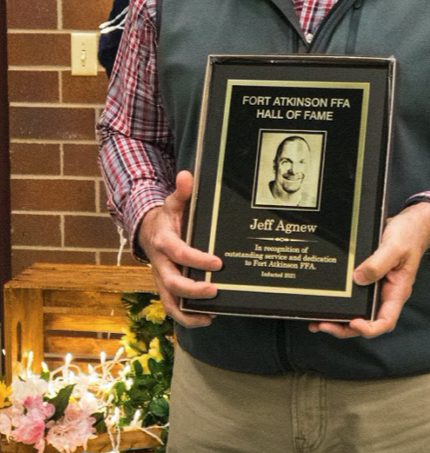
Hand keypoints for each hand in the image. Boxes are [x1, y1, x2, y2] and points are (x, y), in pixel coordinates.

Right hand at [137, 170, 222, 327]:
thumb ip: (181, 191)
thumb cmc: (166, 218)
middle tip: (215, 290)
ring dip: (188, 311)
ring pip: (169, 302)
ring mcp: (162, 279)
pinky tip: (208, 318)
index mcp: (163, 242)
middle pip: (171, 282)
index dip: (196, 259)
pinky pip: (173, 308)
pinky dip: (187, 317)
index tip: (217, 262)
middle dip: (192, 289)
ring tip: (211, 313)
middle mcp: (160, 264)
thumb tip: (187, 175)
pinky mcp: (166, 289)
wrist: (148, 232)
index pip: (178, 252)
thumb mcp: (172, 202)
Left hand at [308, 201, 429, 338]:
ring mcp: (377, 287)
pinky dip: (341, 300)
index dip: (369, 328)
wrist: (412, 223)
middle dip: (345, 328)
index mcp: (397, 291)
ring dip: (339, 318)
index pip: (385, 321)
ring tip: (319, 321)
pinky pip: (355, 294)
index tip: (354, 323)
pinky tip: (328, 299)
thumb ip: (378, 263)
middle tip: (324, 324)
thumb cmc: (409, 235)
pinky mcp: (368, 277)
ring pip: (359, 311)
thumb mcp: (394, 247)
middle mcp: (386, 293)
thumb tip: (358, 279)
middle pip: (367, 321)